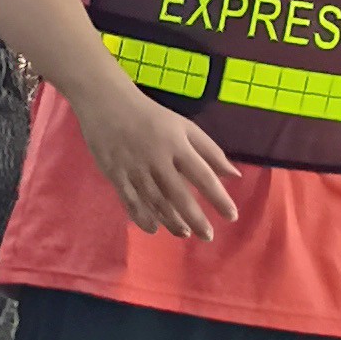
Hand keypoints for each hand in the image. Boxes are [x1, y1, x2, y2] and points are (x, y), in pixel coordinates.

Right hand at [72, 73, 242, 238]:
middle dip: (195, 218)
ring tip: (185, 233)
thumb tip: (234, 175)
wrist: (106, 103)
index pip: (203, 175)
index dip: (218, 198)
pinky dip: (141, 216)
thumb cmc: (151, 115)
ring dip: (171, 221)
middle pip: (179, 195)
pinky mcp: (114, 174)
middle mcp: (156, 159)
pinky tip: (153, 228)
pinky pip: (129, 200)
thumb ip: (210, 151)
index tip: (232, 216)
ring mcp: (133, 168)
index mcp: (176, 145)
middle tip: (208, 236)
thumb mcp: (185, 126)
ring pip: (155, 201)